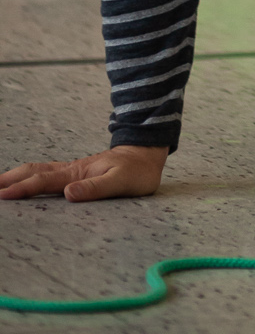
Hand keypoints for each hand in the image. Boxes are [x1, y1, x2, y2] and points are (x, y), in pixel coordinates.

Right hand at [0, 145, 167, 202]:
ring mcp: (72, 170)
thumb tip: (68, 194)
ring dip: (16, 176)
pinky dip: (29, 177)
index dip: (22, 189)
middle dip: (9, 179)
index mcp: (77, 173)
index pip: (43, 182)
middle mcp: (70, 170)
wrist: (146, 153)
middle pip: (33, 172)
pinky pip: (47, 174)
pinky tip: (24, 182)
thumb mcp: (120, 181)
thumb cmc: (136, 171)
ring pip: (38, 171)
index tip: (2, 195)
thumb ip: (95, 188)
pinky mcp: (76, 173)